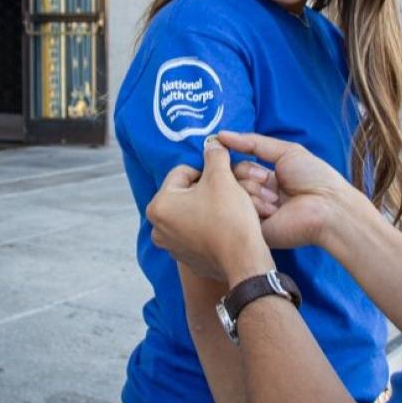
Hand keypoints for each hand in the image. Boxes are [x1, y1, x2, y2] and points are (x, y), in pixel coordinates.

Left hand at [147, 138, 274, 283]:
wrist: (243, 258)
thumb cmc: (228, 216)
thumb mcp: (222, 177)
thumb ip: (214, 155)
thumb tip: (212, 143)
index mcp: (159, 205)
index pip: (183, 172)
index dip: (207, 171)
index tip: (223, 180)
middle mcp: (158, 228)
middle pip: (186, 194)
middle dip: (206, 190)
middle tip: (227, 193)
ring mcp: (171, 246)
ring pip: (192, 213)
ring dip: (208, 207)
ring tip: (228, 209)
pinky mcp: (186, 259)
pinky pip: (197, 233)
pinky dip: (209, 227)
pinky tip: (225, 227)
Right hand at [219, 130, 355, 249]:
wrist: (327, 206)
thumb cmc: (314, 177)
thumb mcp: (286, 151)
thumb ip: (254, 143)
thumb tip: (221, 135)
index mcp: (267, 179)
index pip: (238, 165)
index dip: (232, 157)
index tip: (222, 148)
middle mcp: (258, 196)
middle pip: (231, 178)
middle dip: (247, 172)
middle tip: (266, 178)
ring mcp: (255, 213)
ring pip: (232, 193)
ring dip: (254, 190)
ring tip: (277, 199)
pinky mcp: (253, 231)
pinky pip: (238, 213)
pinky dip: (254, 206)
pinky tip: (273, 210)